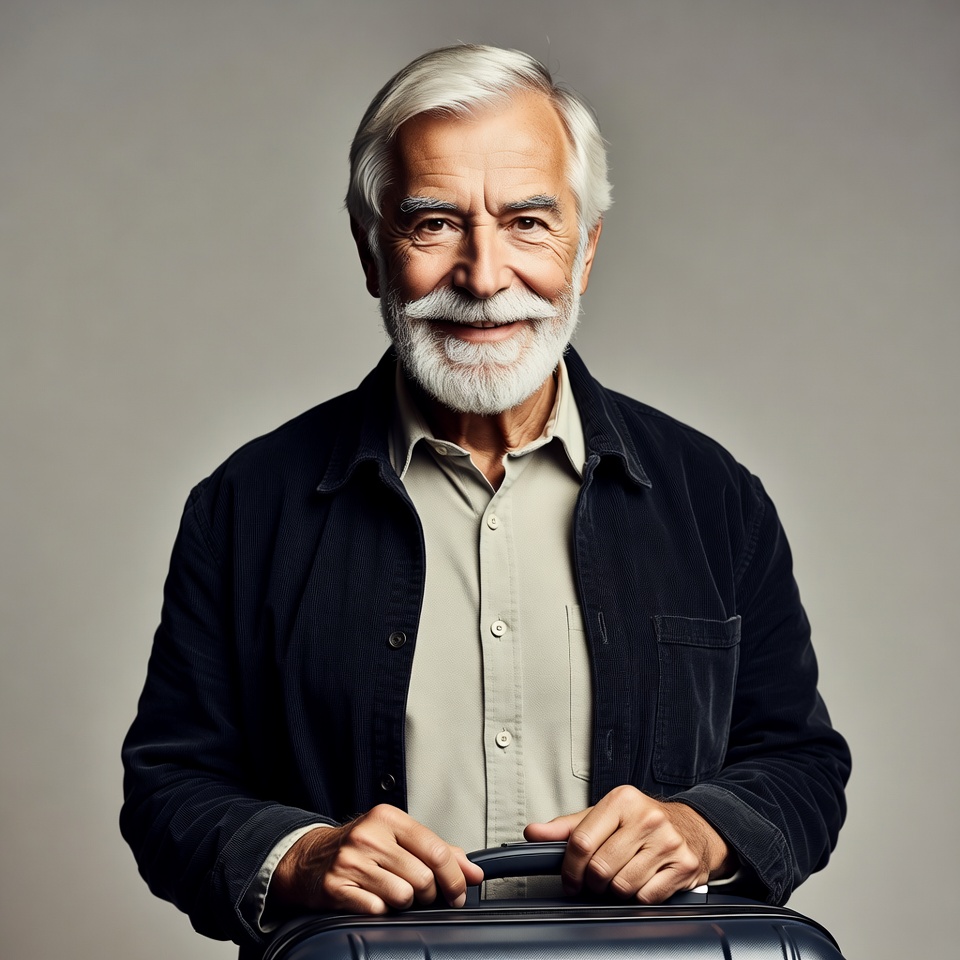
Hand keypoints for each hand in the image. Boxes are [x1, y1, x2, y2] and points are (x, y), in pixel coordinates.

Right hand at [271, 804, 483, 913]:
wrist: (309, 859)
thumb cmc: (360, 848)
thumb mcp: (397, 838)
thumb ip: (438, 851)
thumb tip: (474, 871)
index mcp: (388, 818)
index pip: (436, 849)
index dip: (455, 877)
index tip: (460, 891)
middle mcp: (369, 836)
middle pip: (423, 877)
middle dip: (428, 893)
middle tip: (420, 893)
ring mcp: (351, 861)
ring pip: (403, 896)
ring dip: (404, 903)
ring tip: (392, 892)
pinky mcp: (336, 887)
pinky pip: (377, 910)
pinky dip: (381, 911)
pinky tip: (372, 899)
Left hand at [524, 785, 731, 902]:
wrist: (693, 827)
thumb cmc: (641, 821)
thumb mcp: (604, 815)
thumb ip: (567, 827)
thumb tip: (533, 833)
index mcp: (622, 800)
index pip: (581, 841)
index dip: (569, 868)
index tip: (569, 879)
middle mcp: (646, 817)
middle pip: (600, 868)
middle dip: (592, 882)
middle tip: (596, 880)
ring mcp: (667, 842)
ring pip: (622, 886)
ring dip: (615, 891)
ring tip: (620, 877)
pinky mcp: (684, 865)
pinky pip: (646, 897)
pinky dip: (639, 897)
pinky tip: (642, 882)